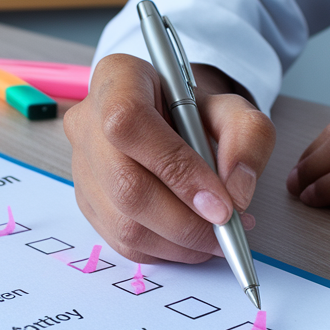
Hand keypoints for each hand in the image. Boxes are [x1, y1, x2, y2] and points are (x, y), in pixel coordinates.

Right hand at [65, 54, 276, 262]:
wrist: (170, 121)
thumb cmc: (195, 112)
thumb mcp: (234, 109)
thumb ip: (247, 139)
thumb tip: (236, 193)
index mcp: (117, 79)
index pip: (129, 123)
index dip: (175, 168)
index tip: (220, 202)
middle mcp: (87, 121)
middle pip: (125, 183)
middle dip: (185, 220)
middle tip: (227, 229)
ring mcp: (81, 165)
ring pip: (123, 222)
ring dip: (180, 242)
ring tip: (217, 235)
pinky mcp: (86, 202)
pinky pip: (123, 241)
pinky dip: (166, 250)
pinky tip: (193, 239)